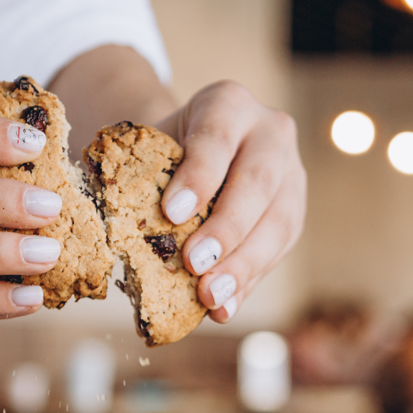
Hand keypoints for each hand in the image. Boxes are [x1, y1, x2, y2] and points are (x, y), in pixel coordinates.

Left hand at [156, 81, 305, 322]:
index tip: (172, 214)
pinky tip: (224, 308)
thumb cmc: (164, 151)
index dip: (198, 177)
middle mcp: (271, 132)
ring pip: (278, 222)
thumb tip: (116, 235)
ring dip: (242, 265)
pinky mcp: (295, 213)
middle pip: (257, 183)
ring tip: (210, 297)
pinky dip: (248, 282)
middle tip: (195, 264)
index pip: (216, 139)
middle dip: (226, 229)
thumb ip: (138, 181)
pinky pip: (278, 251)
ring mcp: (292, 173)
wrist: (193, 151)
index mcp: (229, 104)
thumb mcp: (150, 148)